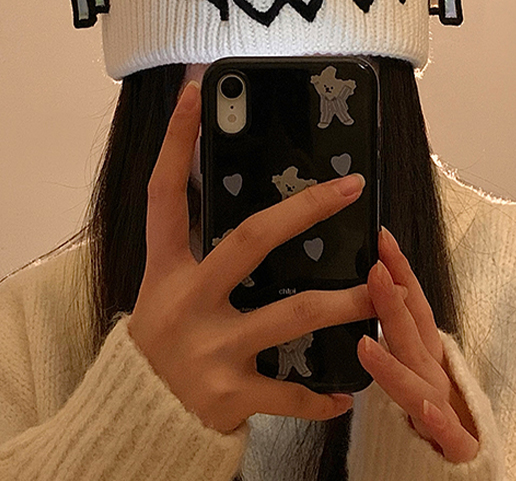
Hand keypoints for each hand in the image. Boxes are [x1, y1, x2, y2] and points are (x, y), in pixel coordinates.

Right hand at [128, 80, 394, 434]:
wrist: (135, 422)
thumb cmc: (162, 344)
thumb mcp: (167, 292)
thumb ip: (200, 255)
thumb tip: (249, 211)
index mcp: (166, 270)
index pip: (165, 192)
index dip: (177, 140)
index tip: (197, 93)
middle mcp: (185, 302)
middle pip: (249, 241)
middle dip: (303, 210)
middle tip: (350, 187)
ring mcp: (208, 349)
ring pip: (291, 314)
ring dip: (344, 302)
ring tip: (380, 288)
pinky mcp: (228, 395)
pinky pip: (289, 391)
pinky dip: (321, 395)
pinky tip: (348, 391)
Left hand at [357, 226, 479, 462]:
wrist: (471, 474)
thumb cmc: (441, 416)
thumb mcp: (420, 372)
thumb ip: (402, 340)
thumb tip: (373, 302)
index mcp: (429, 357)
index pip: (414, 307)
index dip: (400, 272)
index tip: (381, 240)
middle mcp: (438, 377)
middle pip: (414, 336)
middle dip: (394, 302)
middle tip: (374, 269)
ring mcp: (449, 411)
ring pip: (420, 384)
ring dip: (395, 362)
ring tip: (367, 342)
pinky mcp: (458, 449)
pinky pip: (446, 434)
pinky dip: (437, 419)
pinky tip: (424, 404)